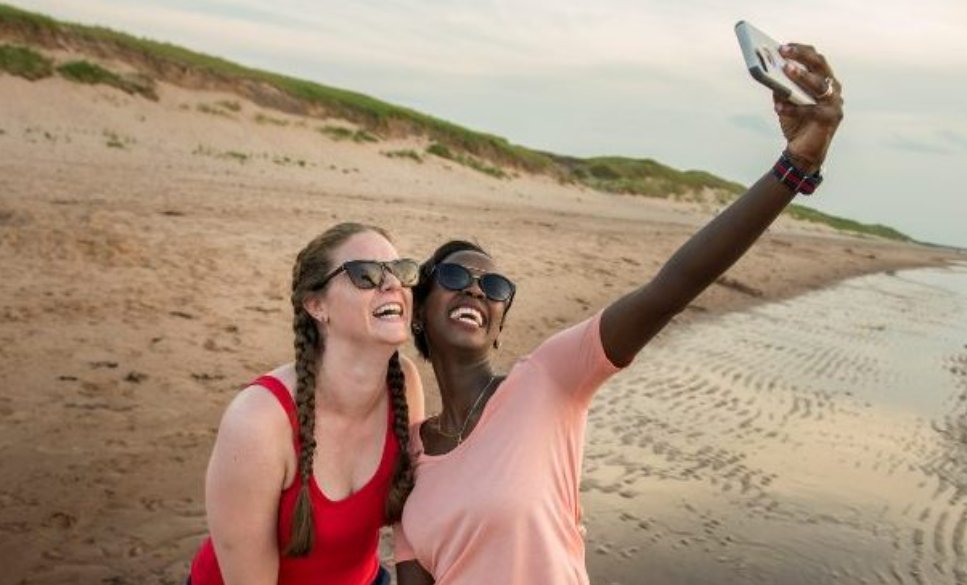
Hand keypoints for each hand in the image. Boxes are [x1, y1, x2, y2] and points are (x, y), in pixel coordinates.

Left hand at [774, 43, 843, 172]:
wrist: (803, 151)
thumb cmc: (795, 122)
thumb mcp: (785, 100)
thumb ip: (781, 85)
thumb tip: (767, 68)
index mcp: (824, 80)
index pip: (816, 58)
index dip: (801, 50)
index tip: (783, 46)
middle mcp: (833, 88)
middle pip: (820, 65)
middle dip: (801, 56)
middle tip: (783, 51)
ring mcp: (835, 103)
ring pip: (819, 85)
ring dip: (801, 76)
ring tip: (785, 69)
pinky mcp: (831, 118)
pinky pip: (810, 109)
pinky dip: (793, 108)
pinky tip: (778, 106)